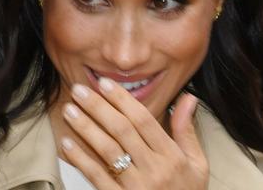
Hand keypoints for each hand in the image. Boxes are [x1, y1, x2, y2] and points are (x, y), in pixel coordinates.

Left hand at [60, 80, 207, 189]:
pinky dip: (80, 159)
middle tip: (78, 90)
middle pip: (122, 130)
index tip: (104, 83)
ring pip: (108, 150)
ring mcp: (137, 187)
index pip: (143, 120)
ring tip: (69, 110)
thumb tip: (188, 97)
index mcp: (172, 156)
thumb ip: (187, 130)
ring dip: (85, 128)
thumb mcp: (196, 164)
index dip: (122, 99)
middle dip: (98, 107)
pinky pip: (97, 177)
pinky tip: (67, 144)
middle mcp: (155, 169)